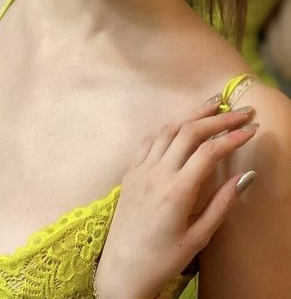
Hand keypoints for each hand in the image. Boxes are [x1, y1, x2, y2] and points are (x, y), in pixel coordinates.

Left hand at [95, 99, 258, 298]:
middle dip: (217, 119)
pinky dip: (168, 128)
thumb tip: (246, 176)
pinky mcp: (130, 172)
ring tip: (213, 105)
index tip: (252, 128)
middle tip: (239, 111)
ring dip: (191, 115)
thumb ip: (222, 203)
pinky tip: (180, 125)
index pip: (209, 152)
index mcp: (176, 191)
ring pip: (167, 130)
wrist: (123, 270)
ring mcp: (140, 170)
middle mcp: (156, 173)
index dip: (232, 137)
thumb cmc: (163, 259)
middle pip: (189, 132)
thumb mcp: (199, 237)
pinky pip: (149, 141)